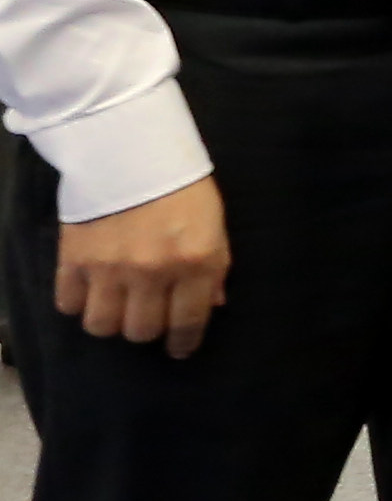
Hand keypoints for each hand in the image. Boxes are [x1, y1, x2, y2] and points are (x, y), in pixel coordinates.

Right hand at [58, 175, 225, 358]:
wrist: (130, 150)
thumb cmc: (181, 186)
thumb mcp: (214, 223)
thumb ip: (215, 267)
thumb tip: (213, 305)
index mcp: (193, 262)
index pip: (187, 322)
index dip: (184, 342)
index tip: (179, 350)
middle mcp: (151, 272)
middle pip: (140, 331)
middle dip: (147, 329)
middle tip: (148, 315)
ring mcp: (108, 268)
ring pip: (101, 326)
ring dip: (111, 321)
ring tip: (117, 305)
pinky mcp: (73, 259)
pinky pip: (68, 304)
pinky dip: (78, 303)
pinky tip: (89, 290)